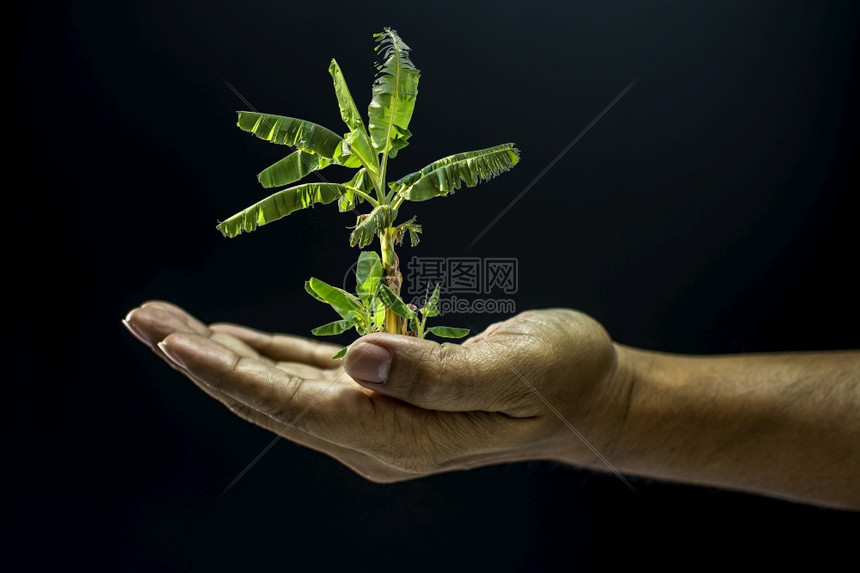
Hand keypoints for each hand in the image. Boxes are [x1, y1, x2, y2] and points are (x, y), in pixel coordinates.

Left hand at [123, 301, 628, 481]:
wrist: (589, 398)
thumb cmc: (562, 378)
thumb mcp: (510, 369)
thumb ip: (433, 373)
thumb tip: (357, 357)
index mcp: (397, 435)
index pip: (295, 405)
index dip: (230, 373)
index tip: (172, 340)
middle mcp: (372, 436)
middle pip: (269, 398)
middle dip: (201, 360)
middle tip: (142, 319)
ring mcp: (374, 419)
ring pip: (280, 386)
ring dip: (221, 356)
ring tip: (166, 324)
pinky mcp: (382, 396)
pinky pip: (308, 377)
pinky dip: (264, 356)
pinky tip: (231, 341)